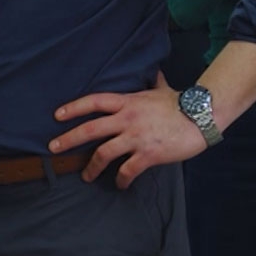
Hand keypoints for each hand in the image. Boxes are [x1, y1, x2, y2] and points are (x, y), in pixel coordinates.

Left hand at [50, 73, 206, 188]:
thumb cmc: (182, 104)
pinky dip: (121, 179)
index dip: (74, 108)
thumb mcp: (163, 89)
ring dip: (92, 167)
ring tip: (86, 176)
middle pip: (90, 129)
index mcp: (128, 102)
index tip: (57, 115)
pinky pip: (127, 170)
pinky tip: (120, 184)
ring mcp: (136, 137)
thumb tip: (154, 71)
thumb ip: (154, 82)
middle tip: (53, 148)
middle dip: (69, 139)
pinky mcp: (148, 154)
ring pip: (104, 153)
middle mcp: (127, 119)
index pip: (94, 101)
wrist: (202, 117)